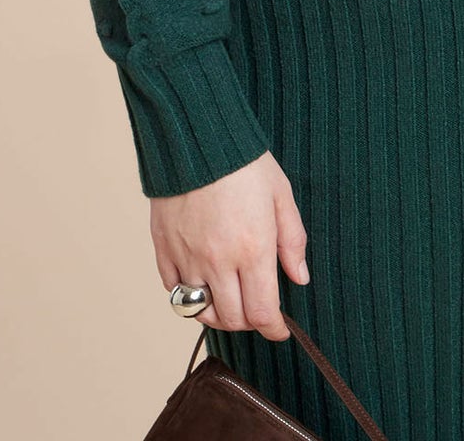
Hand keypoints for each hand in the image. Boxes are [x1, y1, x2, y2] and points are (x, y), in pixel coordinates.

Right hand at [151, 151, 309, 341]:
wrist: (197, 134)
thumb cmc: (244, 161)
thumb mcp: (281, 195)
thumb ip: (292, 241)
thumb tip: (300, 278)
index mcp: (252, 248)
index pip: (262, 313)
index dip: (274, 328)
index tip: (279, 329)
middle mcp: (218, 260)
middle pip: (232, 318)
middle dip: (249, 321)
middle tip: (257, 309)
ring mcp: (187, 256)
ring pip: (200, 310)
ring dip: (217, 312)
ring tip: (229, 299)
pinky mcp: (163, 247)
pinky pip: (173, 289)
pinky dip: (187, 293)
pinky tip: (200, 279)